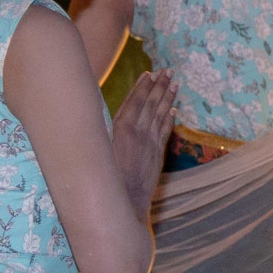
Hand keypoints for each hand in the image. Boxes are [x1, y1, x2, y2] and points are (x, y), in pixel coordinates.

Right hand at [112, 69, 177, 214]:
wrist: (123, 202)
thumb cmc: (103, 177)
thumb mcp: (97, 150)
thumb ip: (102, 132)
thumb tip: (98, 118)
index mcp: (121, 129)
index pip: (134, 102)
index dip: (142, 87)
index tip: (150, 74)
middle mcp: (138, 132)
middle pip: (150, 104)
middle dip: (159, 86)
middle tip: (168, 71)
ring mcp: (150, 143)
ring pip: (160, 115)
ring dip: (167, 98)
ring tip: (174, 83)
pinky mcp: (157, 154)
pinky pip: (165, 131)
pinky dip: (169, 119)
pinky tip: (174, 110)